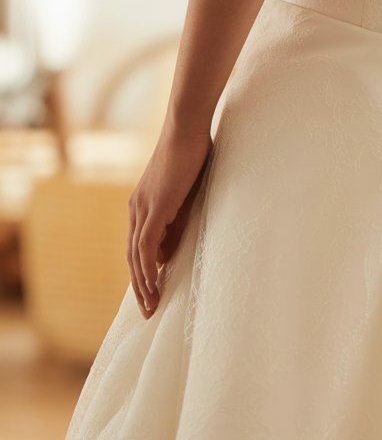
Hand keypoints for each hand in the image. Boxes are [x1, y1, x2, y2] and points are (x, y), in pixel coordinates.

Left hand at [127, 119, 212, 317]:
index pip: (138, 247)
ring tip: (152, 306)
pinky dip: (148, 268)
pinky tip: (155, 284)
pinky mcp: (153, 208)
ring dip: (143, 284)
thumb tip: (170, 251)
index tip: (153, 294)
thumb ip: (178, 222)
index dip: (143, 273)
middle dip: (139, 286)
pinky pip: (146, 246)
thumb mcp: (187, 195)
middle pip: (132, 256)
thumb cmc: (193, 155)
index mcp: (143, 206)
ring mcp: (142, 208)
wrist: (187, 129)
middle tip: (149, 310)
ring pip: (136, 256)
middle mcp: (136, 209)